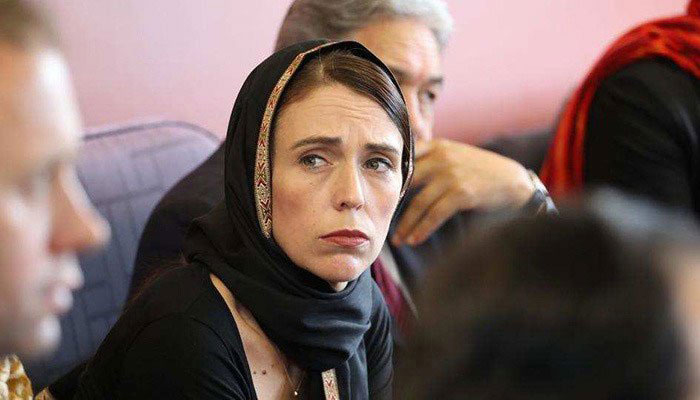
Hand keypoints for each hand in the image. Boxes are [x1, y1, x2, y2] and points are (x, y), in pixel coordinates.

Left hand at [392, 139, 533, 245]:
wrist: (516, 182)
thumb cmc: (483, 172)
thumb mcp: (456, 156)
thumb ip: (433, 160)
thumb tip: (405, 176)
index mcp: (437, 146)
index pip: (405, 160)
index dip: (390, 180)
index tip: (380, 197)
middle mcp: (442, 157)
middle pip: (406, 183)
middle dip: (393, 205)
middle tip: (383, 221)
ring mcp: (451, 175)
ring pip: (418, 203)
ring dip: (406, 224)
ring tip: (398, 240)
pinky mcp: (462, 193)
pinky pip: (434, 215)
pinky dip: (422, 229)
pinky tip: (415, 240)